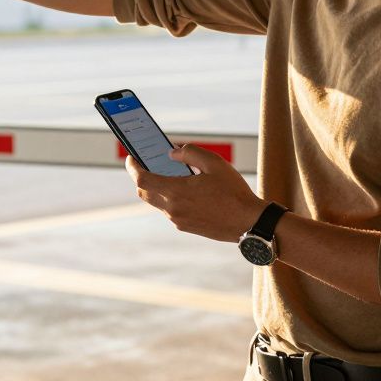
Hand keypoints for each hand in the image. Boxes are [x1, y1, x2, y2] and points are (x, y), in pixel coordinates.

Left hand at [126, 144, 265, 242]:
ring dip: (157, 187)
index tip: (131, 157)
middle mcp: (173, 209)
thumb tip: (171, 153)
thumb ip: (190, 153)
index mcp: (176, 191)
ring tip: (168, 172)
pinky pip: (170, 210)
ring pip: (157, 201)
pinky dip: (170, 197)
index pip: (142, 179)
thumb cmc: (233, 191)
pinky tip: (184, 188)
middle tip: (145, 163)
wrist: (249, 222)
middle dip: (141, 177)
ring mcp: (179, 220)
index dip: (132, 167)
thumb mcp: (214, 163)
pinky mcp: (186, 227)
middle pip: (144, 192)